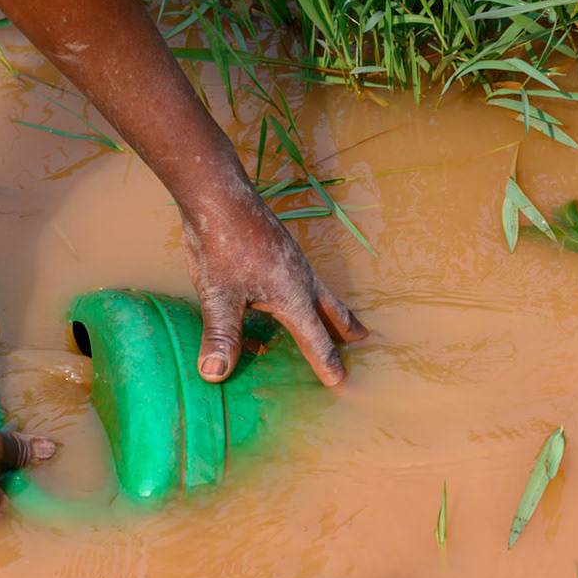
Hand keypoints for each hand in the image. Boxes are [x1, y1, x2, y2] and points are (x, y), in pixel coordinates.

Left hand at [182, 193, 367, 385]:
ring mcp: (293, 259)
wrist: (220, 195)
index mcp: (293, 296)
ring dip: (330, 308)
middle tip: (361, 340)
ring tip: (336, 318)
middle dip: (345, 327)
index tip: (340, 381)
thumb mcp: (219, 296)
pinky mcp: (281, 247)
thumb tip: (215, 375)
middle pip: (331, 309)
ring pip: (319, 290)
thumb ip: (222, 336)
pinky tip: (293, 288)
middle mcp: (301, 278)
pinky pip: (304, 276)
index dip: (326, 361)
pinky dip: (311, 291)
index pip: (314, 338)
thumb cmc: (222, 246)